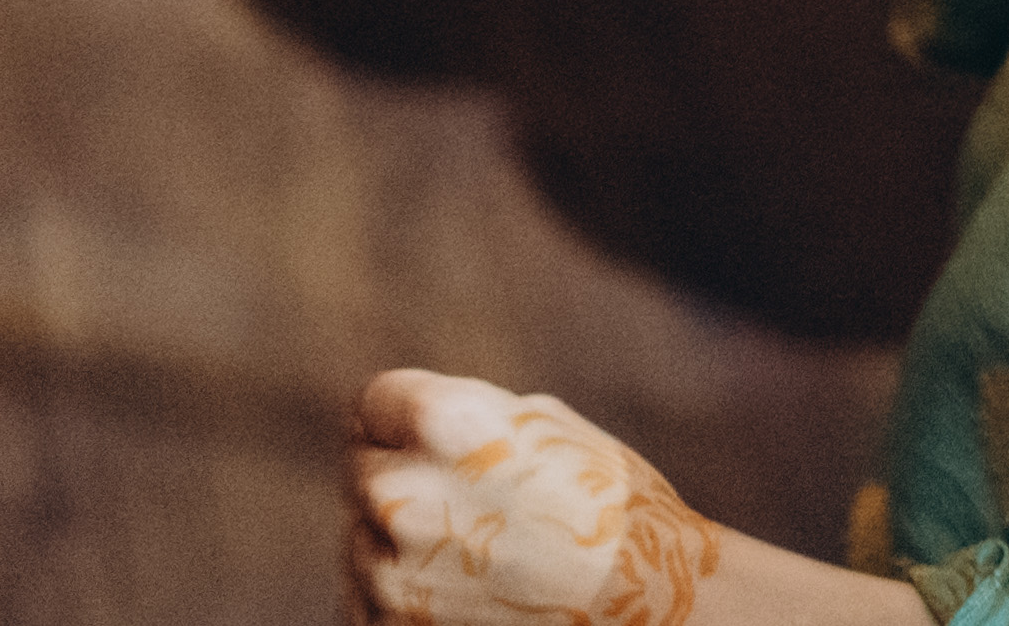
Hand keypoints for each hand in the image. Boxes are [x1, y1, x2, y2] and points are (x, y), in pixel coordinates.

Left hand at [347, 374, 719, 625]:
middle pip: (363, 472)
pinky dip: (402, 604)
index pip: (371, 403)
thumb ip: (461, 416)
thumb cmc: (607, 511)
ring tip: (478, 561)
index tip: (424, 440)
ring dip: (401, 547)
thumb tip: (400, 424)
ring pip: (362, 542)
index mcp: (445, 422)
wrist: (646, 614)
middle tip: (469, 509)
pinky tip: (466, 598)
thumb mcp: (541, 425)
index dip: (400, 420)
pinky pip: (366, 604)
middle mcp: (402, 492)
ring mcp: (387, 574)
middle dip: (404, 482)